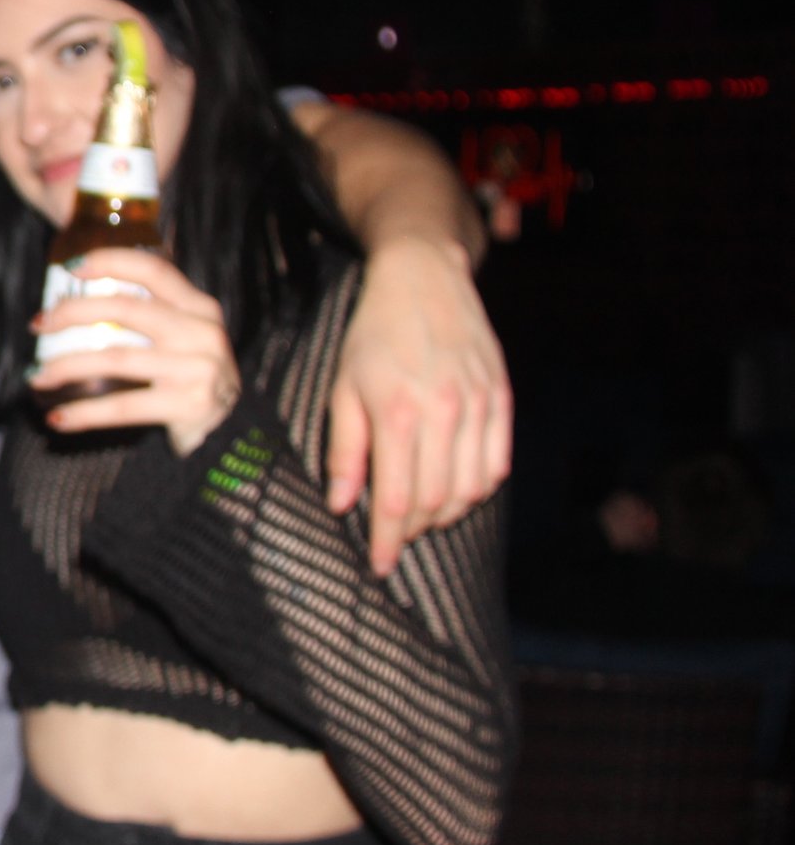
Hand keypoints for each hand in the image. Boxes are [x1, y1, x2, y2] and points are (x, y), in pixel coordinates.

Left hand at [28, 251, 240, 456]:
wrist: (229, 433)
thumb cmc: (191, 378)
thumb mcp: (185, 338)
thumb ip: (150, 317)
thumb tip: (77, 305)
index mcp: (199, 308)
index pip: (152, 270)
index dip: (110, 262)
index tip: (69, 267)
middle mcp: (201, 332)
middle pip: (125, 308)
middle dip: (72, 313)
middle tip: (39, 325)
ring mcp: (197, 369)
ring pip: (114, 358)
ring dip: (66, 366)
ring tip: (36, 375)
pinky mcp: (187, 405)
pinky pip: (122, 406)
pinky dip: (84, 413)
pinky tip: (58, 418)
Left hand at [325, 237, 511, 575]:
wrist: (424, 280)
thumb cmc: (372, 335)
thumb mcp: (343, 388)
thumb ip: (344, 450)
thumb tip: (343, 505)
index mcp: (397, 413)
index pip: (397, 499)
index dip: (388, 539)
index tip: (379, 564)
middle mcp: (444, 413)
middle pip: (437, 501)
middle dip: (414, 530)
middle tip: (395, 538)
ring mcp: (479, 406)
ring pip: (471, 489)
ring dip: (447, 514)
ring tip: (422, 517)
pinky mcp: (502, 398)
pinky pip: (497, 463)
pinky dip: (478, 488)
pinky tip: (456, 490)